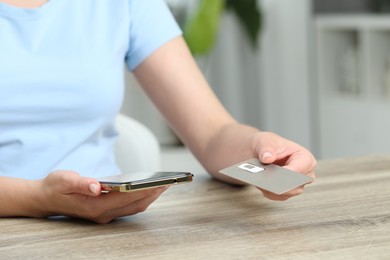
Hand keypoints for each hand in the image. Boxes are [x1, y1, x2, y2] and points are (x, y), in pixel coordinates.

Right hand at [39, 170, 167, 223]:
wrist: (45, 199)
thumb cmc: (55, 187)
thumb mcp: (64, 180)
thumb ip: (80, 183)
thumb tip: (96, 186)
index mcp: (94, 205)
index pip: (125, 198)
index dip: (144, 190)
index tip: (160, 183)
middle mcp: (102, 214)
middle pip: (134, 205)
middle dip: (152, 194)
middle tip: (168, 182)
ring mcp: (105, 215)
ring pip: (133, 208)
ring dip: (149, 197)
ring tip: (163, 185)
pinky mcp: (106, 212)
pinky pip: (128, 207)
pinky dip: (140, 199)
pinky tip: (148, 188)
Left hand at [253, 131, 315, 200]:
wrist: (261, 152)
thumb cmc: (269, 145)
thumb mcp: (266, 142)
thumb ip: (267, 149)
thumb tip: (267, 158)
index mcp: (305, 158)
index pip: (301, 169)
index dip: (290, 173)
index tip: (279, 175)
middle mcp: (304, 173)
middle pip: (297, 186)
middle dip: (282, 185)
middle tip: (268, 183)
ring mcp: (295, 184)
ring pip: (286, 193)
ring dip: (272, 190)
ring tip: (260, 183)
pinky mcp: (285, 191)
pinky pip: (278, 196)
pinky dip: (268, 192)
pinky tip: (260, 185)